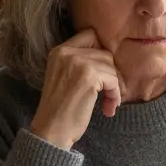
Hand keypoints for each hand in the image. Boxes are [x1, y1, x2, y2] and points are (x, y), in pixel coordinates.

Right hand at [29, 29, 121, 149]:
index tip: (101, 74)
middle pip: (104, 53)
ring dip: (113, 88)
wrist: (51, 130)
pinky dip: (114, 95)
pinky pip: (113, 80)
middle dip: (110, 75)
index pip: (90, 35)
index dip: (100, 52)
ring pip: (111, 67)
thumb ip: (79, 63)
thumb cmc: (60, 110)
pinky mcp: (89, 77)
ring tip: (107, 105)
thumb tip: (110, 58)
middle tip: (107, 95)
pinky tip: (108, 108)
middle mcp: (67, 53)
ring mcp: (78, 63)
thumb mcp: (64, 77)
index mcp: (59, 51)